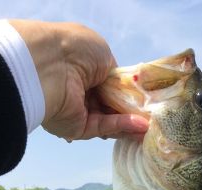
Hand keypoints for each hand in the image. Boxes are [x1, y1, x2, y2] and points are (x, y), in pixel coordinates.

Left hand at [9, 20, 148, 140]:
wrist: (48, 65)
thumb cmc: (73, 49)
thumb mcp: (102, 53)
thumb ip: (114, 72)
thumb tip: (122, 88)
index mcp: (84, 69)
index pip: (110, 85)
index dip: (127, 93)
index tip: (146, 99)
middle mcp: (81, 92)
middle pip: (111, 105)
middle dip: (131, 110)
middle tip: (153, 115)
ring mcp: (79, 111)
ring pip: (110, 120)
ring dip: (131, 122)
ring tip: (151, 125)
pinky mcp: (78, 128)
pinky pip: (104, 127)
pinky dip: (122, 127)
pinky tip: (140, 127)